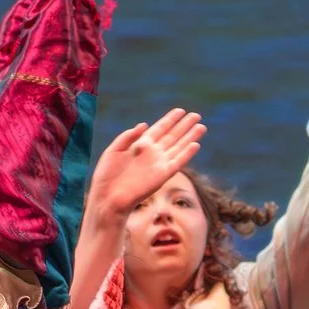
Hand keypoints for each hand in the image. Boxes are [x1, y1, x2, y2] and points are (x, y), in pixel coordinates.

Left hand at [85, 109, 205, 228]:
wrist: (108, 197)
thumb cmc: (106, 175)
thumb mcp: (114, 150)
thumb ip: (128, 136)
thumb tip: (144, 124)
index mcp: (140, 145)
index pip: (159, 129)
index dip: (170, 119)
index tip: (180, 110)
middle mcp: (152, 153)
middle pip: (172, 136)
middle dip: (184, 125)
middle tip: (196, 115)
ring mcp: (158, 164)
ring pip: (178, 147)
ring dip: (190, 137)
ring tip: (201, 126)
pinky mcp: (162, 176)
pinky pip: (177, 162)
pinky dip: (186, 154)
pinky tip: (195, 144)